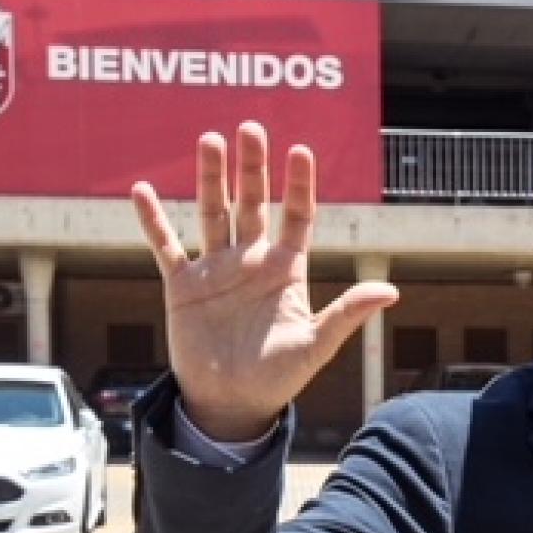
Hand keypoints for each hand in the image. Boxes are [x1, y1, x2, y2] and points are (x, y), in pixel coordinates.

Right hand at [131, 122, 399, 441]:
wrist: (232, 404)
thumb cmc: (279, 378)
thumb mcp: (316, 345)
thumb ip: (348, 315)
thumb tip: (391, 292)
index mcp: (286, 270)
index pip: (297, 216)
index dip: (299, 185)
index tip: (300, 151)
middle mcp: (251, 261)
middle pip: (253, 203)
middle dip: (252, 167)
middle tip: (250, 128)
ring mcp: (216, 270)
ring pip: (213, 212)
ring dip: (210, 178)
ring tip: (210, 140)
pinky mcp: (183, 286)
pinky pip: (166, 246)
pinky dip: (153, 221)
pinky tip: (141, 191)